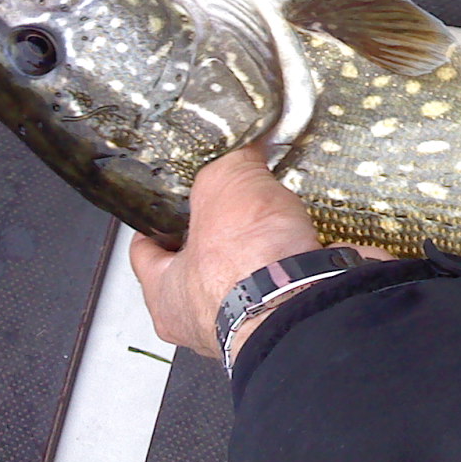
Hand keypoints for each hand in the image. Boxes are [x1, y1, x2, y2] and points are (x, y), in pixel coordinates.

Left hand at [129, 143, 391, 359]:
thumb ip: (228, 161)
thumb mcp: (222, 186)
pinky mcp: (298, 314)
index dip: (158, 224)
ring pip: (252, 276)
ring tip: (281, 216)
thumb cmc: (247, 264)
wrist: (307, 301)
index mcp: (166, 295)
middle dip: (222, 235)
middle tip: (236, 206)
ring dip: (266, 250)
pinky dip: (304, 259)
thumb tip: (244, 140)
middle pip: (203, 266)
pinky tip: (315, 235)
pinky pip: (296, 280)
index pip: (145, 254)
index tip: (168, 206)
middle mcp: (205, 318)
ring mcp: (254, 321)